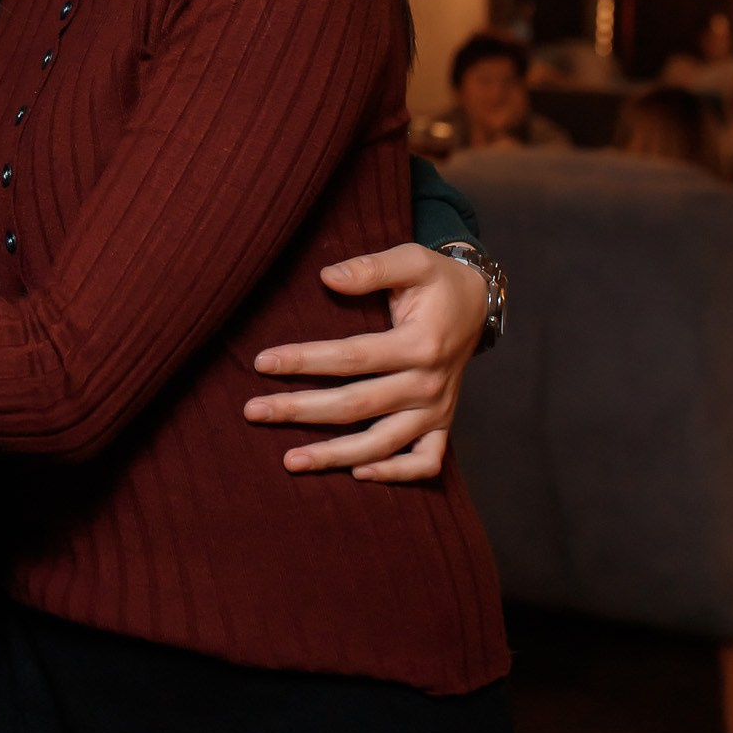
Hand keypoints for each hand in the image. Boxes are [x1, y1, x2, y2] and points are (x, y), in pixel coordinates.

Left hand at [244, 242, 486, 483]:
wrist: (479, 304)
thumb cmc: (437, 281)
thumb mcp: (412, 259)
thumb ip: (371, 268)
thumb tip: (327, 277)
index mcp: (420, 344)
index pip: (351, 357)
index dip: (304, 360)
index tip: (261, 363)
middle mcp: (429, 384)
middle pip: (356, 406)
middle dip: (300, 410)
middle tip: (252, 411)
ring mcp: (438, 410)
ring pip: (382, 444)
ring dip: (334, 456)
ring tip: (289, 460)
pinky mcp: (443, 424)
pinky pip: (424, 463)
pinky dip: (394, 474)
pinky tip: (357, 473)